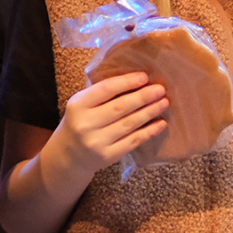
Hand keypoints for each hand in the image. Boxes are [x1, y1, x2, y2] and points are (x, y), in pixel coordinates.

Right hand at [52, 72, 166, 176]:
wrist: (68, 156)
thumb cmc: (81, 122)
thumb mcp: (82, 105)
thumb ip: (102, 94)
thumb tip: (137, 80)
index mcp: (78, 105)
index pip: (105, 90)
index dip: (127, 82)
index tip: (144, 76)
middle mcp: (85, 124)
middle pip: (120, 107)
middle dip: (143, 97)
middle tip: (160, 89)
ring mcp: (96, 142)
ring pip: (130, 123)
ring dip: (150, 112)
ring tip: (164, 102)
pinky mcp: (108, 155)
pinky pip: (134, 141)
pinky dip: (150, 131)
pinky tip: (161, 123)